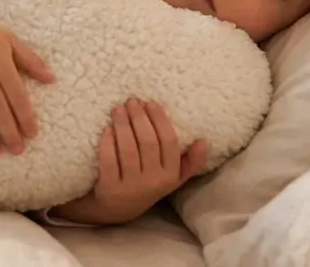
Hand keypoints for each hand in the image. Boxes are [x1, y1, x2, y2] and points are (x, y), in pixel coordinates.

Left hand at [53, 98, 206, 225]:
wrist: (116, 209)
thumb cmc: (146, 185)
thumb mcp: (171, 178)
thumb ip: (189, 162)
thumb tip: (202, 141)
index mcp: (170, 176)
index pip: (169, 142)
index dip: (160, 120)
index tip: (150, 103)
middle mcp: (153, 182)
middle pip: (148, 142)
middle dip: (139, 117)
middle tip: (132, 101)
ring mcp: (130, 186)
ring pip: (128, 149)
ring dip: (123, 125)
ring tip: (118, 109)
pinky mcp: (109, 188)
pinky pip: (109, 160)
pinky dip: (108, 142)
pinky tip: (107, 128)